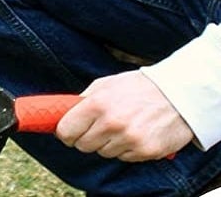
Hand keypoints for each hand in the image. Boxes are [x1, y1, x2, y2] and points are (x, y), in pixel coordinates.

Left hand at [55, 70, 192, 161]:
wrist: (178, 94)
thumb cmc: (138, 87)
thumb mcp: (106, 84)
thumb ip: (84, 99)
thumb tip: (64, 113)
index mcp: (97, 104)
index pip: (66, 131)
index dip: (65, 133)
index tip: (68, 132)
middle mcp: (112, 123)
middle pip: (82, 145)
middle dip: (85, 138)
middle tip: (96, 129)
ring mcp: (129, 139)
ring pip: (102, 153)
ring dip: (107, 143)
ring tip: (121, 127)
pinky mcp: (145, 151)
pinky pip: (123, 158)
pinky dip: (125, 149)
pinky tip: (134, 134)